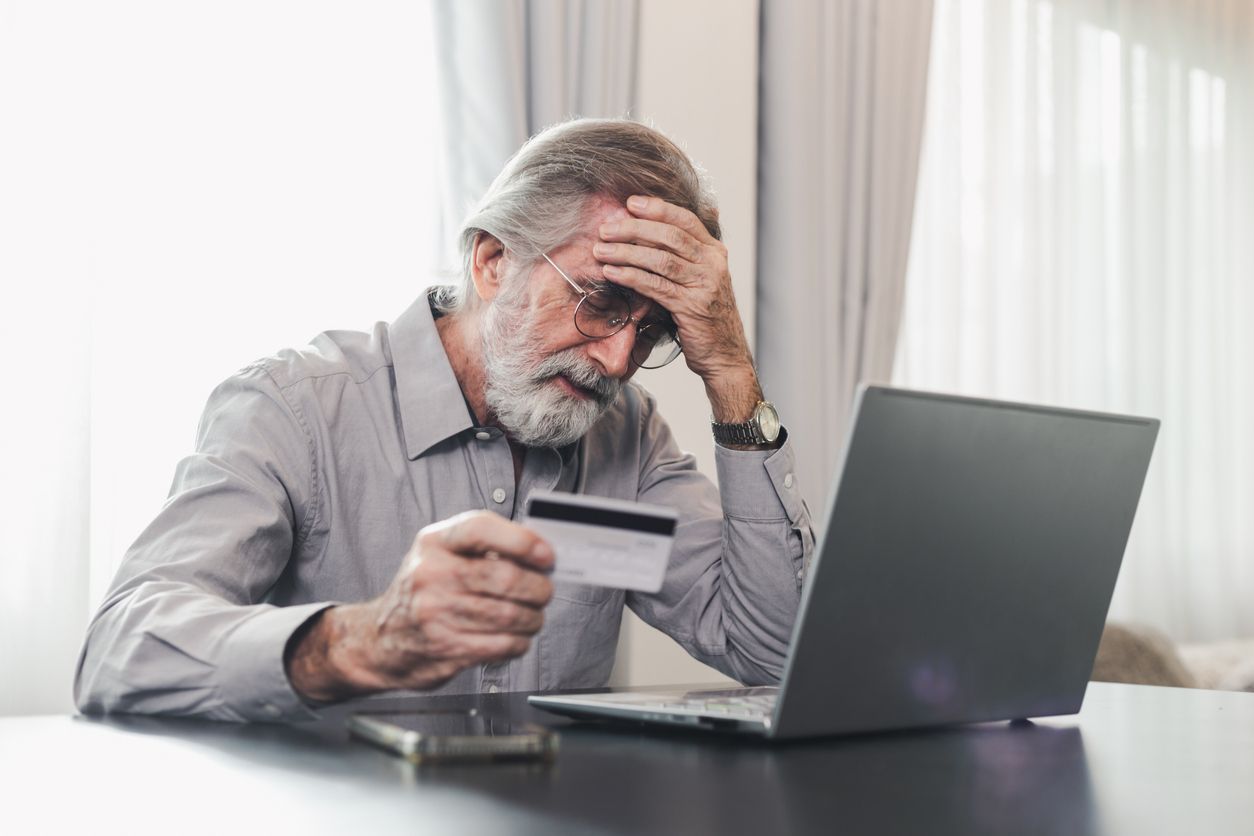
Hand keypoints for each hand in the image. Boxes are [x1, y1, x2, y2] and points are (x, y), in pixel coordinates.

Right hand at [286, 511, 554, 702]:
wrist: (380, 640)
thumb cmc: (423, 591)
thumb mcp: (441, 554)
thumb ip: (485, 547)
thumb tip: (540, 551)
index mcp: (434, 542)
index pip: (480, 529)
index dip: (521, 540)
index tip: (546, 555)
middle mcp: (431, 574)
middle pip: (504, 577)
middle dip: (538, 587)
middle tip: (545, 591)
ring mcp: (436, 613)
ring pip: (509, 615)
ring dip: (533, 618)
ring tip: (533, 616)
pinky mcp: (445, 648)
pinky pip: (501, 644)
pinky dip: (519, 642)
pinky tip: (516, 636)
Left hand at [593, 195, 762, 421]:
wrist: (725, 355)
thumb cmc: (707, 317)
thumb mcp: (703, 279)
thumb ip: (687, 255)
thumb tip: (654, 232)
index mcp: (715, 252)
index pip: (685, 220)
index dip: (657, 208)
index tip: (630, 203)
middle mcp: (713, 264)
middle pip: (670, 236)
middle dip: (635, 229)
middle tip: (607, 228)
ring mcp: (704, 285)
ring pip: (660, 260)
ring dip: (626, 252)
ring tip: (601, 250)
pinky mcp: (691, 307)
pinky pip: (656, 286)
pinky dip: (631, 277)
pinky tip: (612, 273)